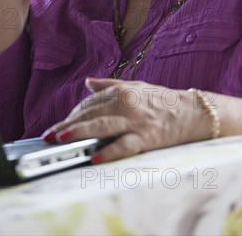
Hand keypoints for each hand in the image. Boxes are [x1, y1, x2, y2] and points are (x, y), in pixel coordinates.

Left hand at [42, 79, 211, 162]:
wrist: (192, 112)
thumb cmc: (162, 99)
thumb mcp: (135, 86)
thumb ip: (109, 85)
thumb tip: (88, 82)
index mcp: (120, 92)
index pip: (90, 103)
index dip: (73, 115)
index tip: (60, 125)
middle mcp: (125, 103)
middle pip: (90, 114)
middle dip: (68, 125)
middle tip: (50, 135)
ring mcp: (134, 120)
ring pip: (101, 125)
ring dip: (79, 132)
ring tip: (61, 140)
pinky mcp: (145, 137)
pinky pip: (124, 145)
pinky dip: (109, 152)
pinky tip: (95, 158)